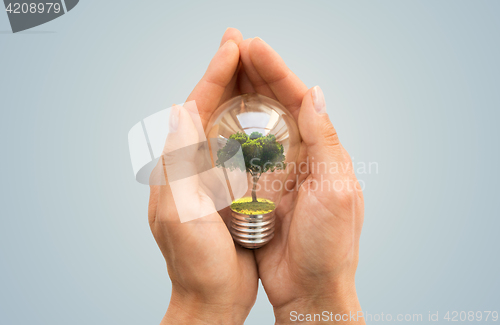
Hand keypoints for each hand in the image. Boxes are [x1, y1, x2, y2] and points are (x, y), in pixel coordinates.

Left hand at [148, 28, 258, 324]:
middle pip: (208, 108)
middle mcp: (191, 164)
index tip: (234, 46)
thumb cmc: (195, 262)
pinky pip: (240, 147)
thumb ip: (179, 163)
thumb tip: (181, 110)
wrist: (210, 296)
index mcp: (177, 165)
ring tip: (255, 68)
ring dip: (240, 93)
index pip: (195, 107)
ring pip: (226, 123)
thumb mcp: (182, 212)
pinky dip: (253, 124)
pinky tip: (267, 115)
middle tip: (242, 43)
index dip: (215, 74)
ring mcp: (210, 175)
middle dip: (226, 74)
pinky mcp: (229, 188)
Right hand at [238, 38, 364, 323]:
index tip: (253, 47)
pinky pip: (241, 154)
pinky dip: (229, 132)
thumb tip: (315, 93)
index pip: (298, 99)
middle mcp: (301, 156)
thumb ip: (325, 140)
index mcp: (322, 151)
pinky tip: (215, 117)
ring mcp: (278, 172)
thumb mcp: (336, 189)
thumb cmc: (330, 245)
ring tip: (223, 70)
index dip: (276, 71)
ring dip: (242, 96)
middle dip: (256, 74)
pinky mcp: (258, 190)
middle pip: (276, 105)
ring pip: (257, 124)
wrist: (310, 288)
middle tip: (233, 47)